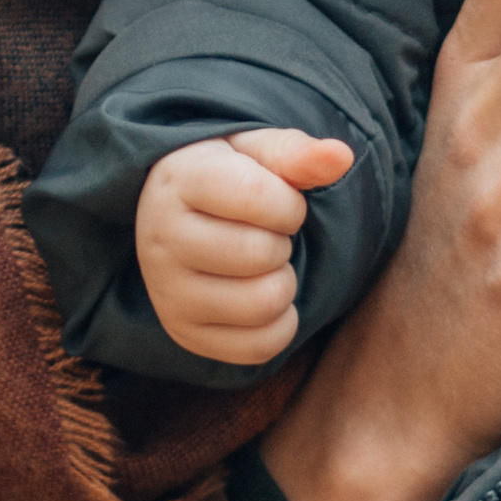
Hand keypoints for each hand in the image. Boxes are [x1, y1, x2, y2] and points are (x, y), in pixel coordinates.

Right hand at [134, 128, 355, 366]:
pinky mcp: (185, 333)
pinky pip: (259, 347)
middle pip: (261, 254)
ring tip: (263, 265)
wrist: (177, 217)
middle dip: (282, 243)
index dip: (289, 203)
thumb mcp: (256, 153)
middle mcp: (159, 239)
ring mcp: (168, 293)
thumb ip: (296, 153)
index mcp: (177, 181)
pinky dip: (280, 325)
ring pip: (263, 304)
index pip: (254, 196)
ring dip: (282, 283)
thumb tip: (341, 156)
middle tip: (266, 234)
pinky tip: (263, 295)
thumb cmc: (226, 177)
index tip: (279, 202)